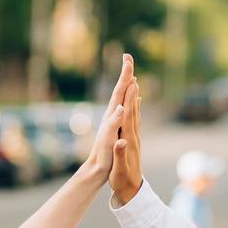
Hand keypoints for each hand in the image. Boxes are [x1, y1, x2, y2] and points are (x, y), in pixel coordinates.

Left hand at [80, 54, 135, 182]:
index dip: (124, 76)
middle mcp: (111, 115)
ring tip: (132, 75)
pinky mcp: (116, 127)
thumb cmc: (103, 156)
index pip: (119, 91)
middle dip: (125, 74)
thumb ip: (114, 123)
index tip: (128, 60)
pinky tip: (132, 100)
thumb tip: (120, 108)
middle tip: (128, 57)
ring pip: (122, 98)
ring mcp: (113, 121)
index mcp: (111, 116)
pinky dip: (129, 101)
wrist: (95, 169)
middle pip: (119, 90)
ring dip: (127, 86)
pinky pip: (125, 108)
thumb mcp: (108, 140)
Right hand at [110, 71, 142, 205]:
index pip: (129, 116)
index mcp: (128, 141)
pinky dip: (135, 110)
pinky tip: (136, 104)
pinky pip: (135, 121)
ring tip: (135, 83)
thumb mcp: (119, 170)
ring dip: (135, 98)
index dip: (129, 100)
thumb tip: (120, 142)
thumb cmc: (122, 182)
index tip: (131, 83)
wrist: (132, 192)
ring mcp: (135, 140)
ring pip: (135, 114)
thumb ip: (119, 155)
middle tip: (133, 74)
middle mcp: (134, 137)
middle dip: (133, 92)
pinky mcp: (134, 143)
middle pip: (134, 111)